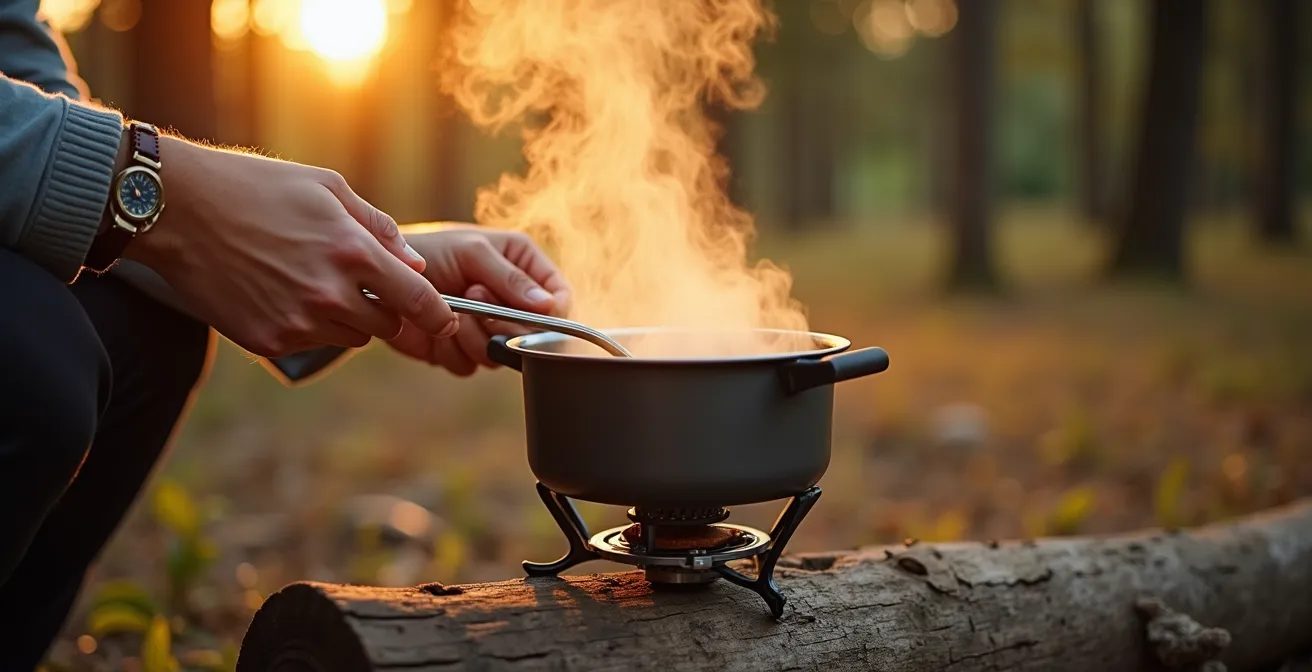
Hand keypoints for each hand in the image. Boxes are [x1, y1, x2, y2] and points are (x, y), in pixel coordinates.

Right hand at [125, 137, 458, 356]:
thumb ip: (379, 229)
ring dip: (349, 318)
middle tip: (365, 285)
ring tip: (316, 281)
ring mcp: (299, 322)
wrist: (177, 210)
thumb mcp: (328, 188)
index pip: (420, 302)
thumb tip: (417, 266)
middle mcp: (330, 294)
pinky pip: (312, 342)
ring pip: (352, 337)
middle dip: (388, 309)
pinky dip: (310, 325)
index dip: (440, 315)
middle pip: (389, 326)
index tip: (445, 320)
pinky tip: (283, 292)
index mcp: (353, 252)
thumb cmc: (257, 188)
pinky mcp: (270, 341)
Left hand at [384, 223, 571, 375]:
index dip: (553, 313)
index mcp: (523, 267)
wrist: (380, 279)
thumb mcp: (472, 253)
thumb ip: (511, 279)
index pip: (560, 297)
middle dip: (502, 322)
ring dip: (474, 335)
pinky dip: (452, 349)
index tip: (536, 315)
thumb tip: (550, 307)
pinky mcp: (462, 350)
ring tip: (454, 309)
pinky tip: (438, 328)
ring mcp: (487, 328)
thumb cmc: (427, 251)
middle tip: (476, 298)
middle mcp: (510, 300)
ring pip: (501, 354)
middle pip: (534, 334)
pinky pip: (470, 365)